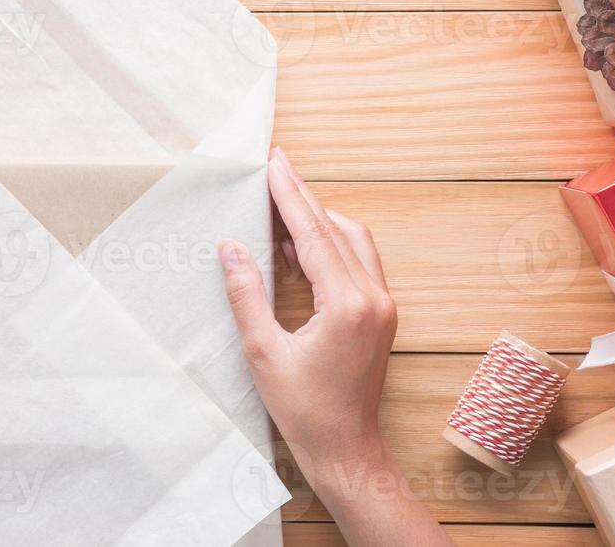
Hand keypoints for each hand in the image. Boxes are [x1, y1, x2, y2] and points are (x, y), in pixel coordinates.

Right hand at [220, 148, 450, 546]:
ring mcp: (383, 305)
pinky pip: (357, 262)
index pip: (315, 234)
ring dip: (318, 219)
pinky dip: (330, 244)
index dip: (290, 196)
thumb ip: (247, 294)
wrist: (347, 450)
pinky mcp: (380, 315)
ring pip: (352, 241)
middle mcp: (374, 297)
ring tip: (281, 202)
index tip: (274, 164)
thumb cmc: (305, 410)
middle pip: (336, 229)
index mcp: (348, 304)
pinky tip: (300, 244)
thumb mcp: (263, 352)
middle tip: (277, 166)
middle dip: (303, 196)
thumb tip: (231, 246)